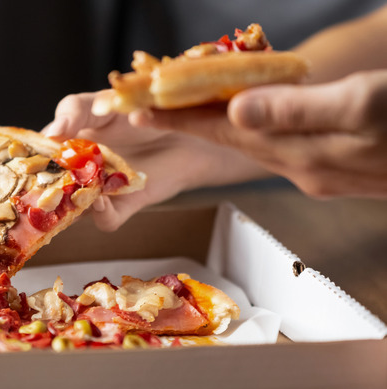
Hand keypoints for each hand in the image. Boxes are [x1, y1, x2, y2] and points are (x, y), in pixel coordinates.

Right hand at [43, 93, 268, 230]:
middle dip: (41, 191)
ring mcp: (102, 191)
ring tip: (70, 190)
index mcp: (68, 146)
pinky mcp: (126, 204)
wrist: (187, 125)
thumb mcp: (103, 101)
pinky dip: (100, 214)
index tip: (24, 158)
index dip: (29, 161)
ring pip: (74, 209)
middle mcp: (81, 173)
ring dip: (70, 204)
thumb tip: (52, 131)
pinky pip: (106, 220)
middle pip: (51, 190)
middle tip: (37, 184)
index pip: (38, 159)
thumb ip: (73, 110)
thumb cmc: (143, 109)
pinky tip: (99, 199)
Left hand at [130, 71, 386, 197]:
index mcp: (303, 154)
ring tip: (183, 109)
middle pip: (232, 140)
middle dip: (187, 122)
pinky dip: (258, 128)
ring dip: (218, 125)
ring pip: (256, 145)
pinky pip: (283, 145)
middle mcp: (305, 168)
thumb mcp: (362, 105)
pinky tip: (250, 119)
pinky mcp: (342, 165)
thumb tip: (237, 111)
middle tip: (146, 108)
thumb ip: (297, 111)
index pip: (225, 131)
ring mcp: (324, 171)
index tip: (137, 109)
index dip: (180, 117)